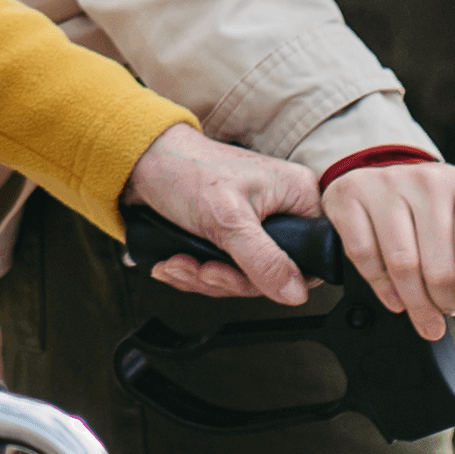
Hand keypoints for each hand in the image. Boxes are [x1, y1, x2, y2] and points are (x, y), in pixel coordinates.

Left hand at [122, 123, 322, 306]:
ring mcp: (256, 223)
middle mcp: (282, 209)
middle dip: (227, 279)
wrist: (143, 161)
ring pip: (244, 276)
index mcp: (297, 195)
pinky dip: (196, 273)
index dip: (277, 278)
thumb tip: (296, 292)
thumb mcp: (227, 219)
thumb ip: (263, 260)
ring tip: (180, 264)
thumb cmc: (186, 169)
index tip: (242, 278)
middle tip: (203, 270)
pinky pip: (225, 269)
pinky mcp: (232, 233)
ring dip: (205, 278)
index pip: (311, 256)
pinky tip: (176, 263)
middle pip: (272, 273)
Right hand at [322, 161, 454, 337]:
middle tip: (448, 312)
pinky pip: (365, 256)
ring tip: (425, 314)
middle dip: (446, 304)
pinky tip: (395, 297)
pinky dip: (382, 287)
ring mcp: (387, 186)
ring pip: (403, 265)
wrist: (392, 174)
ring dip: (416, 304)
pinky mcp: (351, 197)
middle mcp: (428, 181)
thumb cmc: (445, 211)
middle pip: (440, 267)